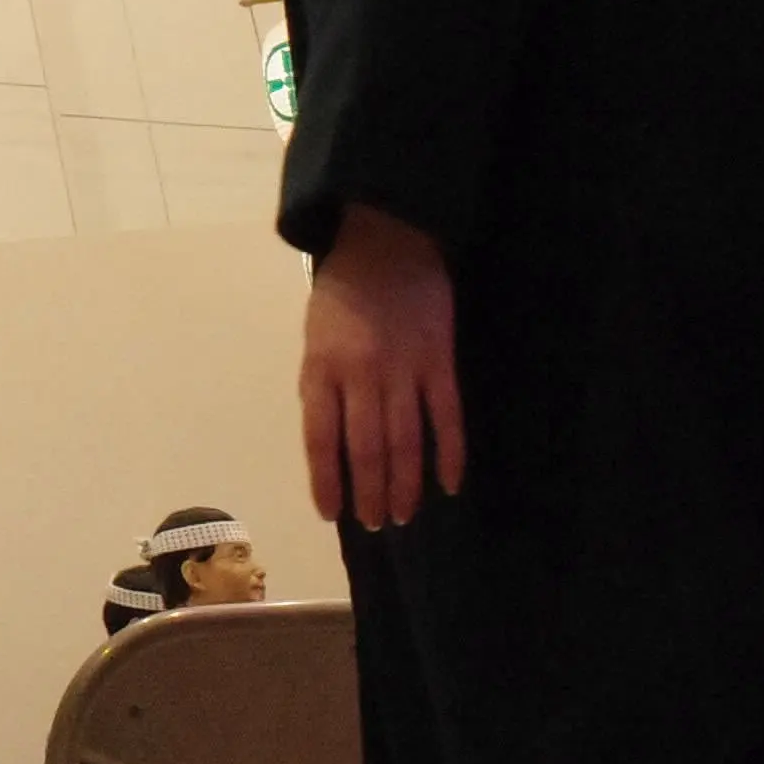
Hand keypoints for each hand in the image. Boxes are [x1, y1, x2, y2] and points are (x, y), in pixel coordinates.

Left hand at [299, 204, 463, 532]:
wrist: (386, 240)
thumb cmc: (342, 292)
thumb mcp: (314, 336)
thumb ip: (322, 386)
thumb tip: (331, 443)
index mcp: (321, 366)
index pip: (320, 438)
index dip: (326, 480)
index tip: (331, 514)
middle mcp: (361, 374)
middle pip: (367, 449)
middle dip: (369, 492)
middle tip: (374, 524)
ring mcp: (404, 369)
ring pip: (406, 442)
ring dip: (405, 484)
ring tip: (402, 515)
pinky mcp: (441, 362)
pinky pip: (447, 418)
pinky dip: (449, 455)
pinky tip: (450, 484)